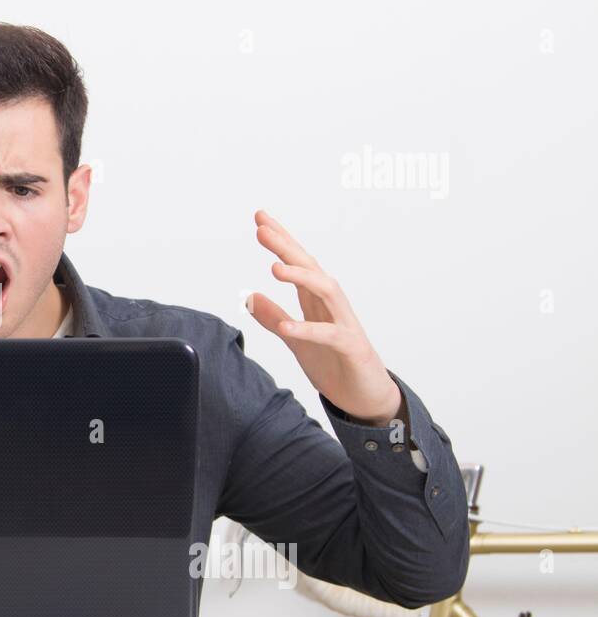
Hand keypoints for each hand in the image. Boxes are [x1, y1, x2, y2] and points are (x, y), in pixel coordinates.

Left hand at [245, 210, 402, 425]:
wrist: (366, 397)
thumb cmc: (334, 364)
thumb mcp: (295, 341)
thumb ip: (274, 318)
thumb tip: (250, 296)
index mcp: (317, 302)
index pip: (298, 264)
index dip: (280, 241)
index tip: (260, 219)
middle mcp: (333, 306)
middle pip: (311, 268)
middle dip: (287, 247)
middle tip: (262, 229)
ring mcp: (345, 325)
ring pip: (327, 292)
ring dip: (302, 278)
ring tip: (274, 268)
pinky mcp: (352, 348)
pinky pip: (330, 335)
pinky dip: (308, 330)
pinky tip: (287, 327)